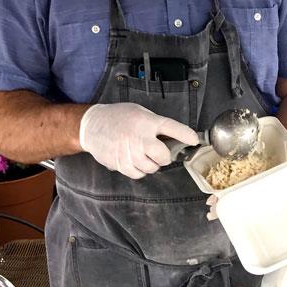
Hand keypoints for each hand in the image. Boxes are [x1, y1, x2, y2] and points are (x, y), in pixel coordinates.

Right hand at [79, 103, 198, 179]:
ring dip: (152, 164)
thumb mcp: (139, 112)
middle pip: (163, 156)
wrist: (92, 126)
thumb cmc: (119, 117)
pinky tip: (135, 160)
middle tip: (160, 152)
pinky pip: (138, 174)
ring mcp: (129, 153)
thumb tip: (173, 138)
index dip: (186, 135)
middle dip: (164, 156)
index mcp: (147, 122)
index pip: (172, 128)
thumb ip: (155, 124)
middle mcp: (140, 138)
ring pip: (151, 168)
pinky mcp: (121, 164)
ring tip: (143, 154)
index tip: (194, 140)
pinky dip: (140, 170)